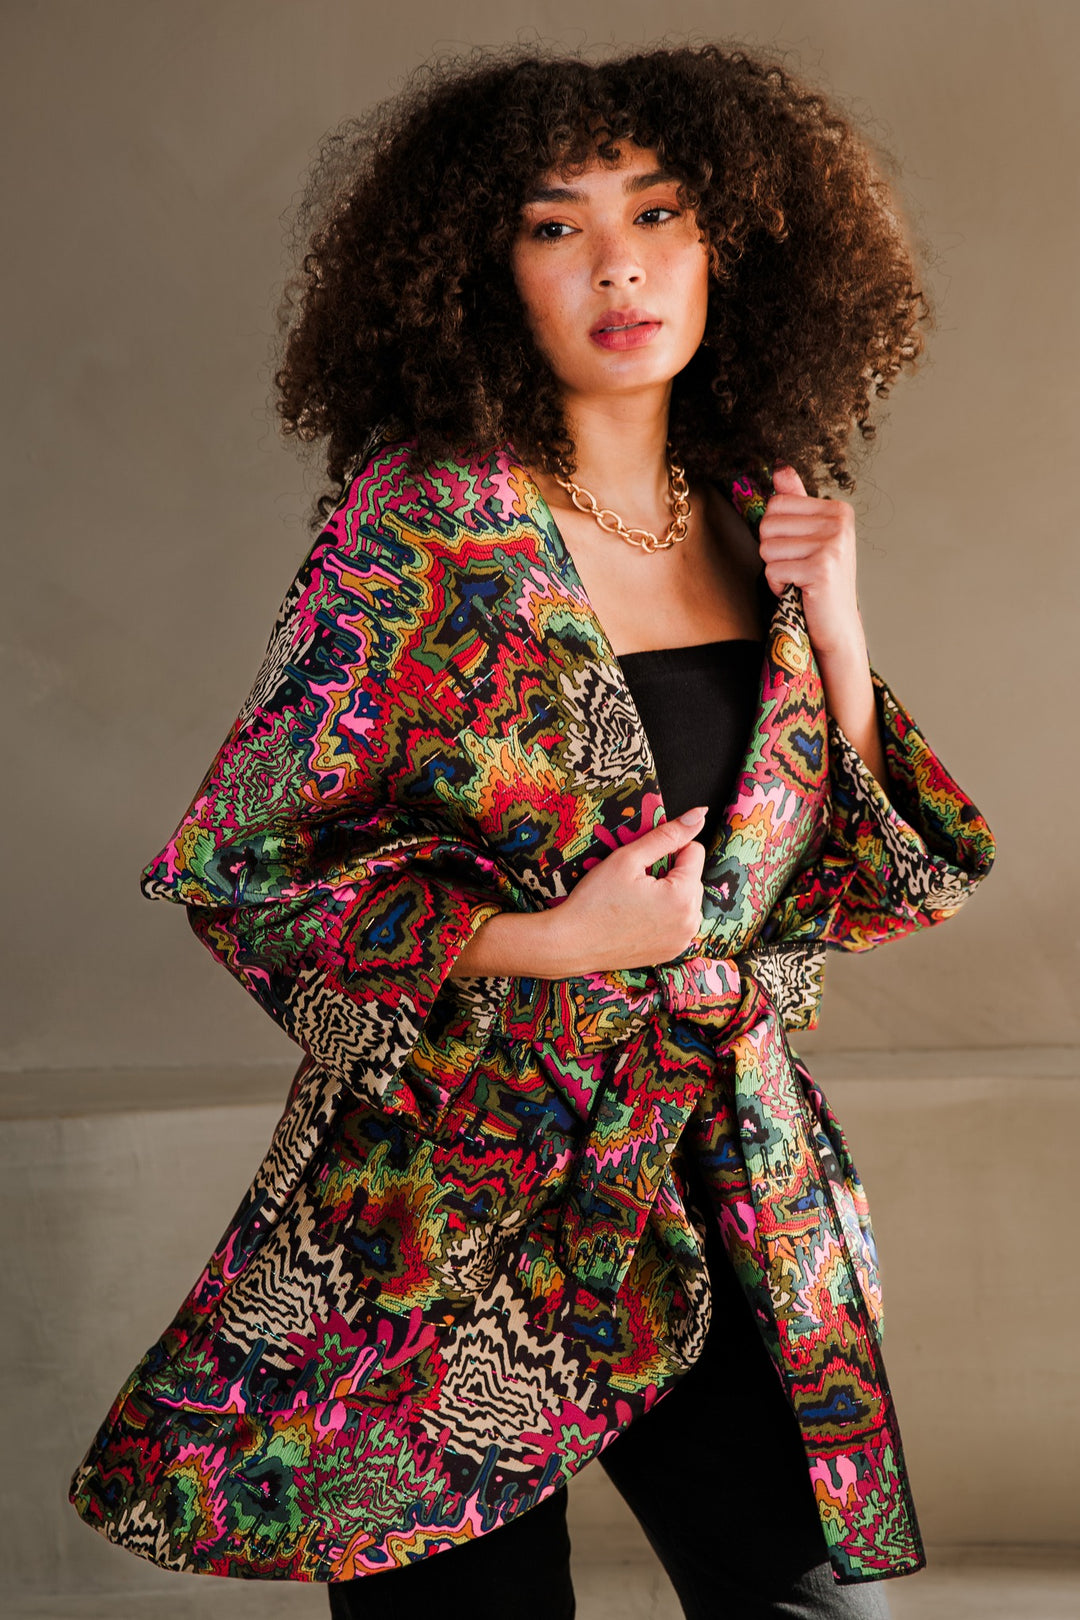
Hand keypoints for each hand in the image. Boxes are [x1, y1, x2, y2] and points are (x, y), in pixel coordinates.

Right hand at [550, 806, 708, 972]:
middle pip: (692, 877)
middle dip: (669, 874)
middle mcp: (690, 921)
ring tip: (636, 902)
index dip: (667, 850)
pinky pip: (679, 922)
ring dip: (669, 895)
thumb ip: (667, 835)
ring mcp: (682, 939)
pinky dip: (665, 916)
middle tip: (635, 885)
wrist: (572, 944)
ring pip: (687, 900)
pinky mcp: (672, 951)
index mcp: (683, 896)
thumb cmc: (595, 900)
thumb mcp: (628, 858)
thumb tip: (699, 815)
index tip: (642, 864)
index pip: (694, 851)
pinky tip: (638, 918)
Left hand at [759, 465, 863, 660]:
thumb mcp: (809, 535)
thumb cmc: (819, 580)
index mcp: (837, 510)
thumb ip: (796, 501)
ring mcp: (832, 545)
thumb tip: (780, 466)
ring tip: (799, 580)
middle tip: (796, 567)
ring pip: (767, 548)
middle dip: (772, 552)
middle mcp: (839, 523)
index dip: (775, 532)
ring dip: (776, 570)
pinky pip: (772, 570)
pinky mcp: (821, 568)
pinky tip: (798, 591)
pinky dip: (778, 586)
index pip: (776, 503)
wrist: (836, 624)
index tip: (797, 550)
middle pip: (768, 524)